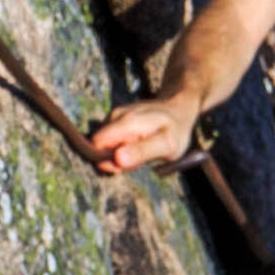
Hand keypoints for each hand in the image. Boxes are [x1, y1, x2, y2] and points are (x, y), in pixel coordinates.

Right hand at [85, 96, 200, 174]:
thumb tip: (118, 159)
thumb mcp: (167, 145)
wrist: (179, 108)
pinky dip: (122, 146)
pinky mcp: (116, 118)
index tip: (126, 166)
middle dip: (113, 159)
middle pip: (97, 146)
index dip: (107, 161)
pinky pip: (110, 139)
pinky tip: (138, 144)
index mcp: (126, 122)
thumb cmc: (176, 130)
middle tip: (138, 160)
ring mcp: (115, 115)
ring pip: (104, 144)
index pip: (95, 146)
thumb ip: (141, 152)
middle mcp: (116, 115)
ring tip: (142, 151)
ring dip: (120, 154)